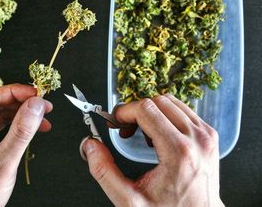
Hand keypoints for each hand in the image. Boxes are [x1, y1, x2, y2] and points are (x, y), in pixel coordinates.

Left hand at [0, 84, 51, 206]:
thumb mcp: (3, 163)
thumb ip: (21, 132)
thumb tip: (36, 105)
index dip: (14, 92)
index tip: (36, 92)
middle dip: (21, 103)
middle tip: (43, 104)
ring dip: (22, 114)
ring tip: (43, 116)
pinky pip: (0, 125)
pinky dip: (18, 125)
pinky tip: (34, 126)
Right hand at [81, 94, 223, 206]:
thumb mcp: (128, 200)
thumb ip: (104, 172)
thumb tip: (90, 145)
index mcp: (178, 152)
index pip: (146, 109)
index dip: (124, 112)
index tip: (114, 122)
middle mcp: (196, 139)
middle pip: (157, 101)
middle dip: (135, 111)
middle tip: (124, 130)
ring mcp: (205, 135)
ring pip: (171, 102)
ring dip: (150, 112)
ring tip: (141, 134)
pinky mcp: (209, 135)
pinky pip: (183, 110)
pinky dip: (165, 116)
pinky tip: (158, 135)